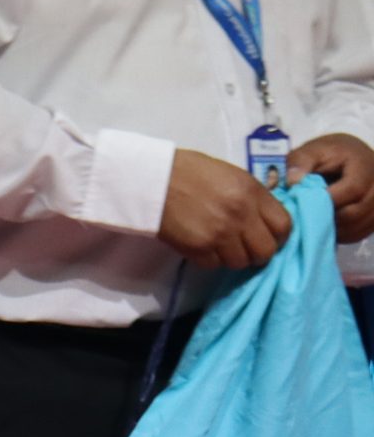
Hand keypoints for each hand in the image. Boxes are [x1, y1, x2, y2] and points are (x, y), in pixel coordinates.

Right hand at [157, 148, 291, 268]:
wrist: (151, 178)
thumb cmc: (188, 171)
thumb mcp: (230, 175)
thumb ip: (251, 197)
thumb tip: (263, 220)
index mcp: (251, 192)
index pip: (284, 226)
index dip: (278, 236)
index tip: (268, 238)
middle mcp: (241, 215)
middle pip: (266, 251)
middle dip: (257, 253)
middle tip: (243, 248)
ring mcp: (220, 233)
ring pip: (240, 262)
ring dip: (231, 257)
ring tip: (218, 246)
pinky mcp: (199, 247)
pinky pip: (213, 265)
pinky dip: (208, 259)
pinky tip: (199, 245)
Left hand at [287, 133, 373, 241]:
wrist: (348, 157)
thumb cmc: (327, 155)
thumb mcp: (310, 151)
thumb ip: (299, 162)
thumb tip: (293, 182)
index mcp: (364, 166)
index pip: (353, 189)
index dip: (328, 200)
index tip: (306, 203)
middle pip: (356, 212)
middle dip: (328, 217)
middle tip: (306, 215)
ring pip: (359, 226)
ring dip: (334, 228)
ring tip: (314, 220)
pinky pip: (360, 233)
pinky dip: (341, 234)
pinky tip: (327, 226)